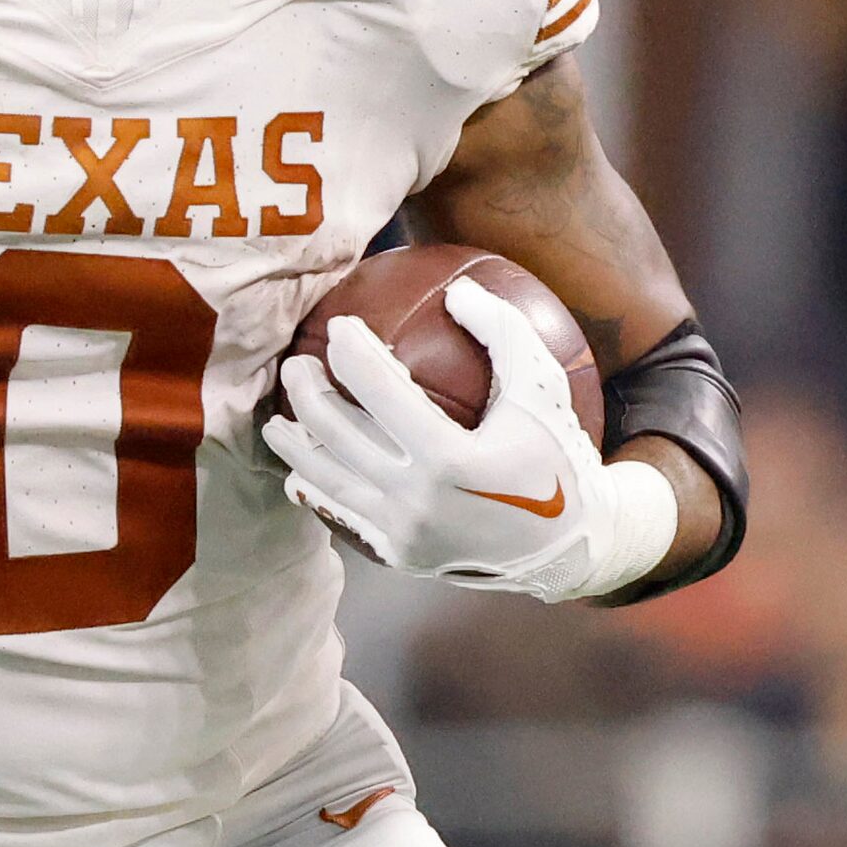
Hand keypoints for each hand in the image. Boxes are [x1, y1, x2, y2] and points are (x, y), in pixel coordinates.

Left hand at [263, 278, 667, 601]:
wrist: (569, 548)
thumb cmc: (555, 459)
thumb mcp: (543, 393)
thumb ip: (505, 335)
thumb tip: (458, 290)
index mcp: (452, 460)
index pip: (380, 392)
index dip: (351, 351)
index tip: (340, 326)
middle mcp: (418, 501)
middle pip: (336, 433)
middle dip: (305, 391)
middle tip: (295, 363)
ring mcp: (402, 533)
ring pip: (325, 479)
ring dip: (292, 444)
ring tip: (277, 418)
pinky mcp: (397, 555)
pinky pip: (340, 515)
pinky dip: (313, 488)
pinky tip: (299, 468)